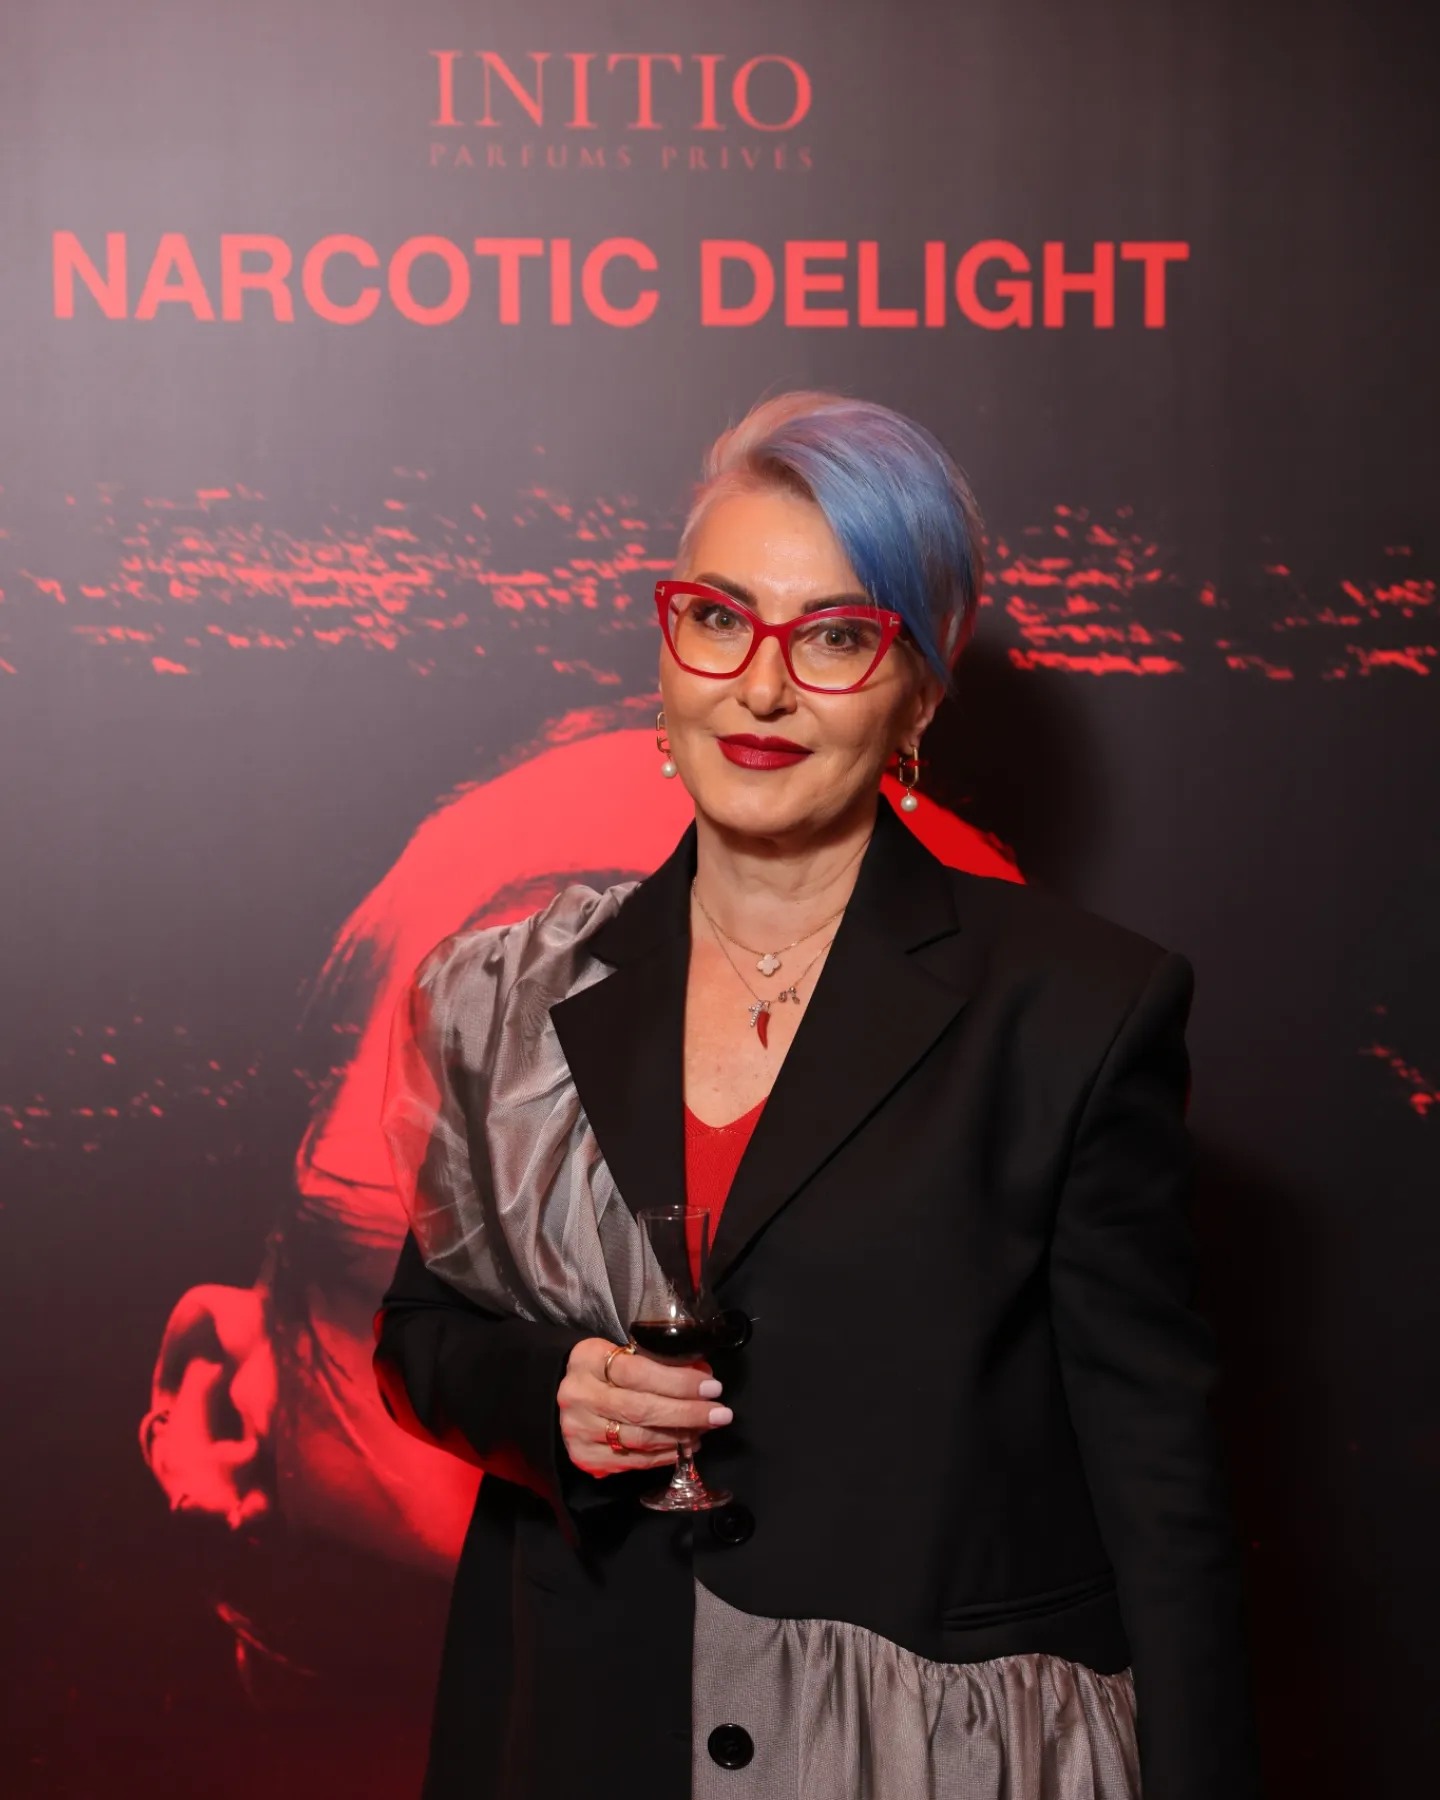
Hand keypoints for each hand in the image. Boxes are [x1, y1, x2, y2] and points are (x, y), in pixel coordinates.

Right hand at [557, 1337, 732, 1477]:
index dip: (678, 1382)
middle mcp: (579, 1396)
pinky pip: (634, 1460)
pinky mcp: (586, 1457)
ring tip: (705, 1429)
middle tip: (720, 1413)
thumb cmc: (604, 1370)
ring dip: (680, 1435)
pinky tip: (685, 1445)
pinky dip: (665, 1454)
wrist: (566, 1395)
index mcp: (588, 1360)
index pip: (638, 1372)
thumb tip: (704, 1377)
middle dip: (687, 1412)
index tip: (711, 1386)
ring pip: (640, 1438)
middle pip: (641, 1409)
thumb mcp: (622, 1353)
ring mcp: (580, 1430)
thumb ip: (658, 1363)